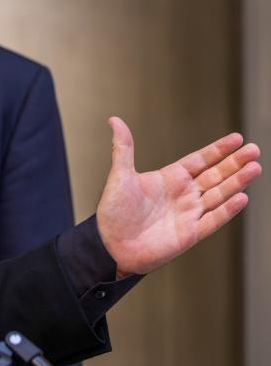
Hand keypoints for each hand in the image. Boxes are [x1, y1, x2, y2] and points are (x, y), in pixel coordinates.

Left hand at [96, 117, 260, 276]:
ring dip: (237, 182)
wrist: (110, 245)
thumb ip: (123, 148)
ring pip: (219, 194)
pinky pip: (214, 219)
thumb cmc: (113, 211)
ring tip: (255, 167)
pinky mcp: (190, 233)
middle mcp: (182, 194)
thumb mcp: (120, 175)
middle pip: (215, 175)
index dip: (218, 150)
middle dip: (235, 162)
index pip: (199, 160)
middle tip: (254, 149)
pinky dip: (228, 210)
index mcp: (169, 178)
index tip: (237, 138)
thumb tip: (114, 120)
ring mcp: (188, 214)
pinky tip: (242, 197)